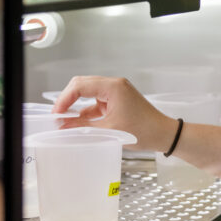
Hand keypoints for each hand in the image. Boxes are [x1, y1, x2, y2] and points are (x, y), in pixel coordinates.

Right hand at [53, 76, 175, 151]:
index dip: (64, 99)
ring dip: (76, 105)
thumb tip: (62, 125)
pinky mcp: (117, 100)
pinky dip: (86, 111)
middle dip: (68, 99)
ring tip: (64, 120)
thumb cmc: (144, 131)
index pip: (80, 86)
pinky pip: (96, 102)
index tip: (56, 114)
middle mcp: (114, 85)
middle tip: (57, 116)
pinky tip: (77, 122)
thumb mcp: (109, 130)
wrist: (164, 135)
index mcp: (113, 87)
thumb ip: (83, 126)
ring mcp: (116, 92)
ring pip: (88, 93)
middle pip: (82, 85)